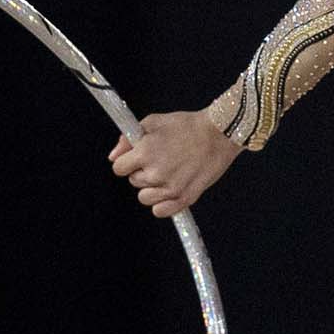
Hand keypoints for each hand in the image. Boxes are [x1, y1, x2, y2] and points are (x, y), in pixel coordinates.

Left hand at [109, 110, 243, 217]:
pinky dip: (162, 204)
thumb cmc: (188, 125)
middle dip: (142, 172)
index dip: (127, 162)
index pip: (119, 169)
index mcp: (145, 153)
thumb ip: (128, 139)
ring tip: (168, 173)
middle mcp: (155, 173)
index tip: (137, 158)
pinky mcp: (185, 198)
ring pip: (144, 198)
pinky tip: (170, 189)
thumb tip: (114, 157)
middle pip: (133, 182)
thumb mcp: (153, 122)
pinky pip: (160, 211)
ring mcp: (170, 188)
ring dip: (152, 188)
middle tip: (161, 160)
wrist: (219, 133)